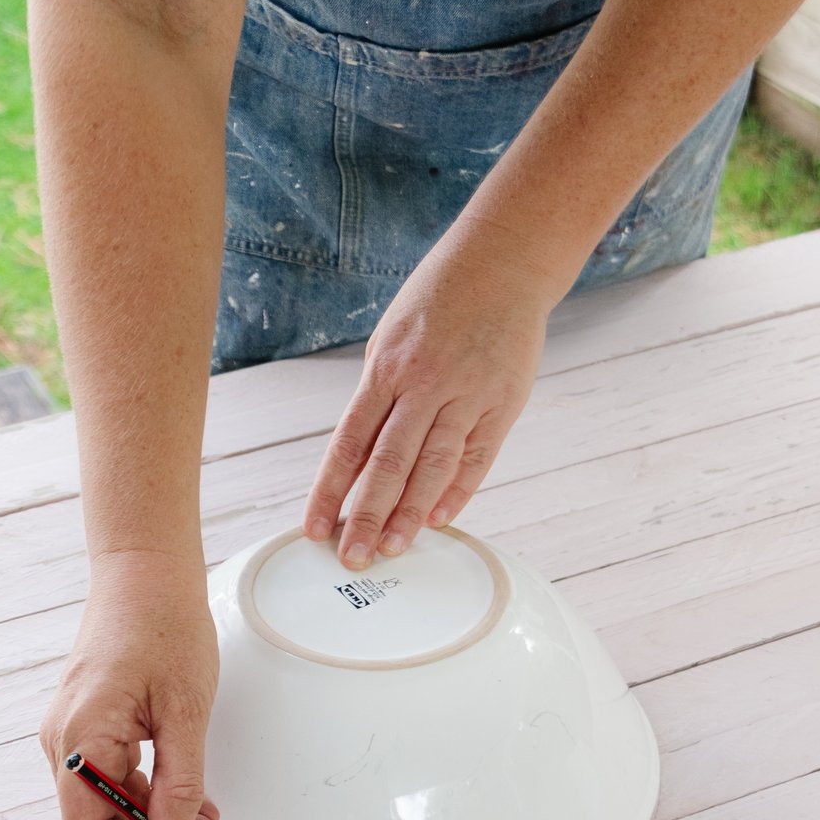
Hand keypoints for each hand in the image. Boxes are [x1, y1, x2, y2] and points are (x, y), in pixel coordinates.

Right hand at [38, 549, 220, 819]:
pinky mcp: (90, 722)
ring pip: (108, 799)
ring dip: (156, 817)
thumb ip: (180, 784)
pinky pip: (113, 772)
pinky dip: (150, 790)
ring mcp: (73, 731)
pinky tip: (190, 794)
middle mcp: (64, 741)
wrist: (145, 572)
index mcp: (79, 740)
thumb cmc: (162, 625)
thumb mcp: (185, 712)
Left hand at [302, 219, 553, 567]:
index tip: (316, 528)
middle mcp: (424, 384)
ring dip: (411, 514)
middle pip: (389, 463)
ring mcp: (467, 394)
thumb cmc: (437, 302)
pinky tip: (441, 520)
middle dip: (367, 515)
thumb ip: (379, 400)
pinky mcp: (503, 403)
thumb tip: (363, 462)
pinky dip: (458, 491)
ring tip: (393, 548)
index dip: (330, 491)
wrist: (503, 262)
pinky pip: (477, 457)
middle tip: (353, 557)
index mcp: (386, 369)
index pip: (350, 444)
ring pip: (433, 467)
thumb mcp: (391, 341)